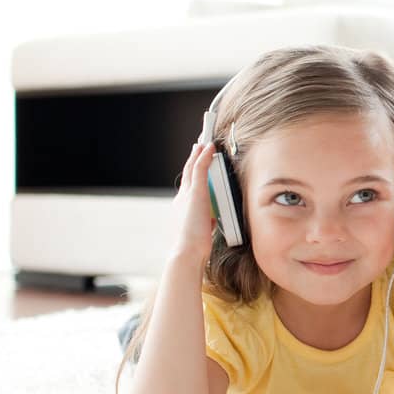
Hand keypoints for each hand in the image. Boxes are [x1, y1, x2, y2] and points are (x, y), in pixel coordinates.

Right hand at [173, 142, 217, 262]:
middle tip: (197, 145)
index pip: (188, 187)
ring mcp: (187, 195)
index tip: (195, 165)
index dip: (192, 174)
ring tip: (203, 141)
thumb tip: (212, 221)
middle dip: (193, 159)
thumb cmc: (193, 248)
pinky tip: (210, 147)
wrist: (185, 252)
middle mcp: (181, 199)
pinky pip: (200, 169)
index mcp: (181, 208)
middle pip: (188, 173)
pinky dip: (204, 156)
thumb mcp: (201, 232)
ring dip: (198, 153)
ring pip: (192, 167)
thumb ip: (206, 223)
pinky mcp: (195, 193)